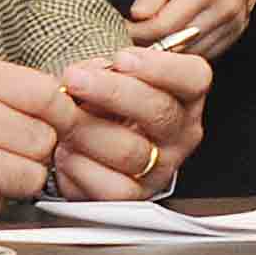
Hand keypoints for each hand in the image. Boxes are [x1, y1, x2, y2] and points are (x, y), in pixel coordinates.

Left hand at [51, 41, 216, 200]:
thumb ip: (104, 68)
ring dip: (86, 130)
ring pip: (130, 150)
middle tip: (76, 79)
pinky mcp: (134, 196)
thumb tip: (85, 74)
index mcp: (185, 96)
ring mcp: (160, 167)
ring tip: (62, 118)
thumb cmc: (101, 104)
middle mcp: (180, 133)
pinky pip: (110, 186)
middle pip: (160, 111)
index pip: (193, 77)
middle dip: (111, 92)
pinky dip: (78, 166)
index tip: (121, 58)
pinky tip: (65, 151)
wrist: (86, 145)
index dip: (158, 67)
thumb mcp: (109, 74)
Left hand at [131, 0, 249, 55]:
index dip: (138, 31)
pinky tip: (171, 40)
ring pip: (190, 54)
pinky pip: (202, 54)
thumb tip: (138, 16)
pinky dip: (184, 52)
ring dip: (166, 52)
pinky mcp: (234, 36)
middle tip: (130, 38)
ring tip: (149, 39)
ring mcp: (233, 25)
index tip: (121, 29)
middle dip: (149, 44)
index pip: (164, 25)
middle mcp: (226, 9)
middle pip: (177, 42)